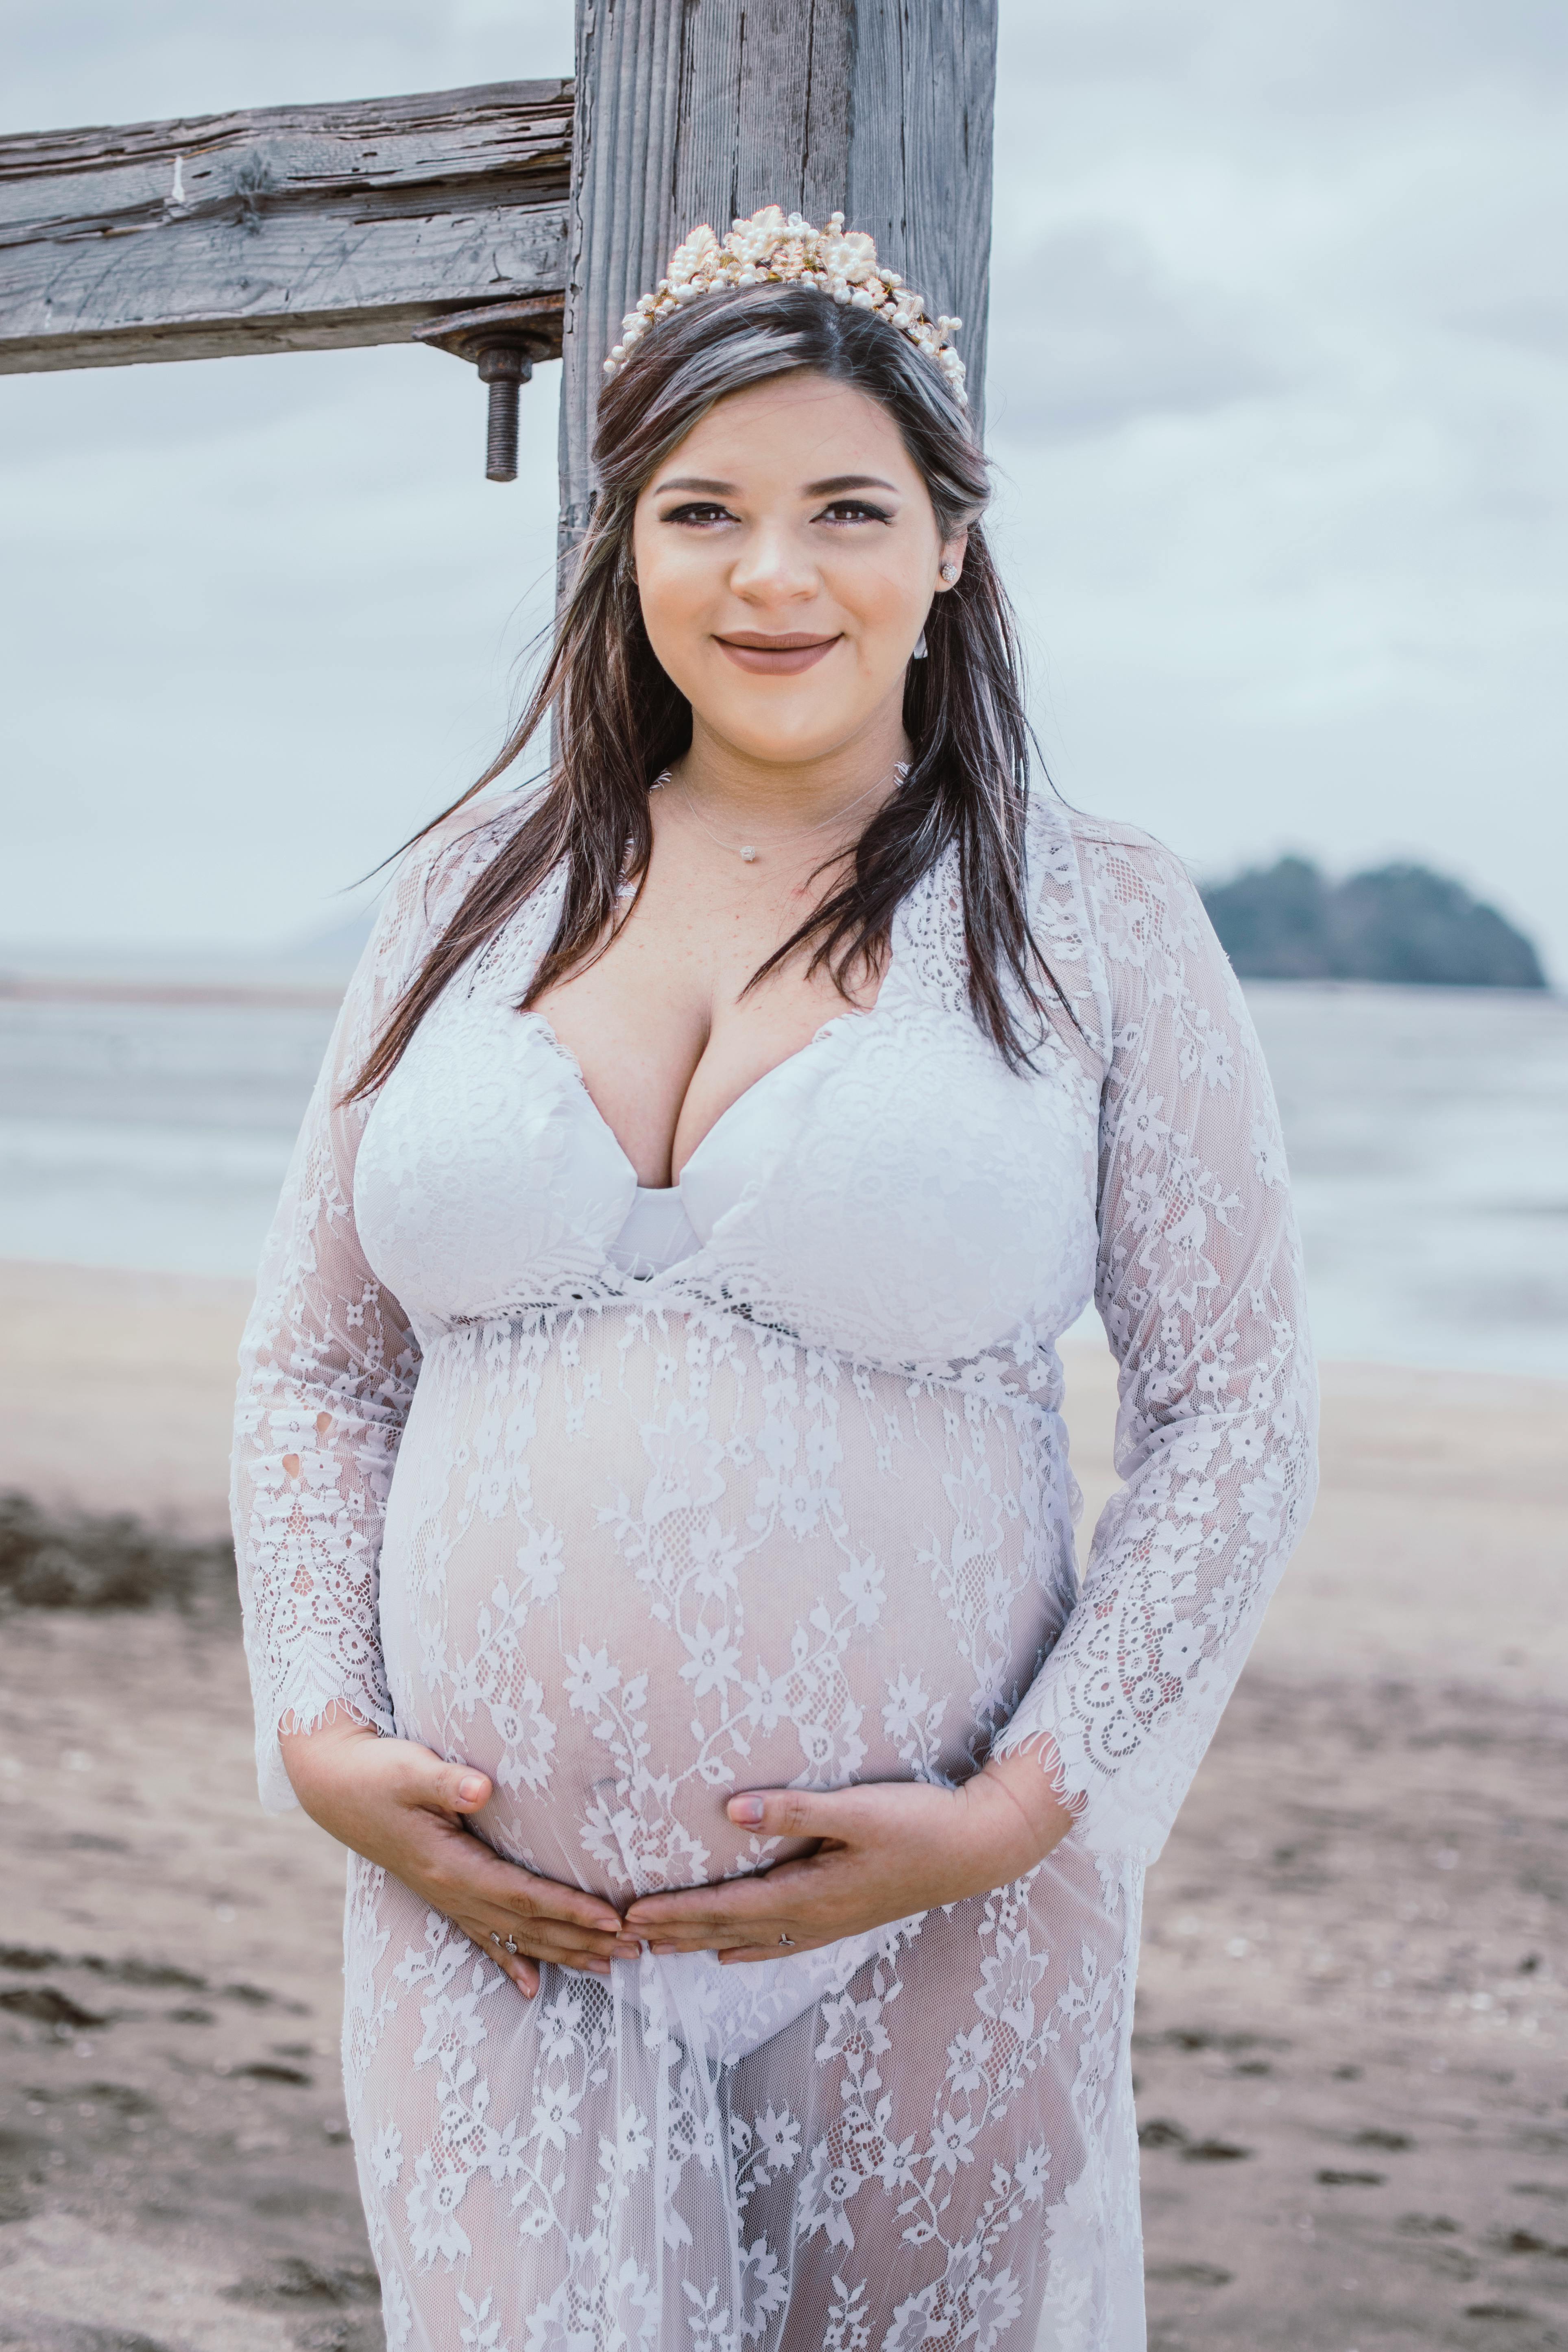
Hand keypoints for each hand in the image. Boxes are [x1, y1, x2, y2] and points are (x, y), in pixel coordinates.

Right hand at [279, 1712, 640, 1996]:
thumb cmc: (377, 1772)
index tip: (611, 1919)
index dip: (567, 1909)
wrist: (334, 1786)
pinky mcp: (443, 1891)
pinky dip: (512, 1963)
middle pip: (527, 1926)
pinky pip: (483, 1937)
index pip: (522, 1895)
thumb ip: (446, 1781)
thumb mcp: (409, 1769)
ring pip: (514, 1937)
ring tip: (608, 1970)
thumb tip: (480, 1789)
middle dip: (582, 1941)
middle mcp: (452, 1892)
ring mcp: (447, 1897)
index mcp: (450, 1866)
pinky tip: (533, 1988)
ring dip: (562, 1954)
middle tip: (634, 1950)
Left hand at [620, 1751, 1077, 1963]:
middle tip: (620, 1938)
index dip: (676, 1914)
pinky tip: (731, 1956)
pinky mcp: (846, 1916)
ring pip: (751, 1941)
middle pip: (729, 1931)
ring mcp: (831, 1923)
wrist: (978, 1848)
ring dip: (703, 1943)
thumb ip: (794, 1810)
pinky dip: (748, 1949)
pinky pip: (782, 1942)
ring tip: (660, 1947)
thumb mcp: (857, 1809)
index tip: (630, 1916)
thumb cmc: (920, 1822)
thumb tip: (732, 1811)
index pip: (726, 1909)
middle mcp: (815, 1918)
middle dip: (675, 1934)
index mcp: (811, 1894)